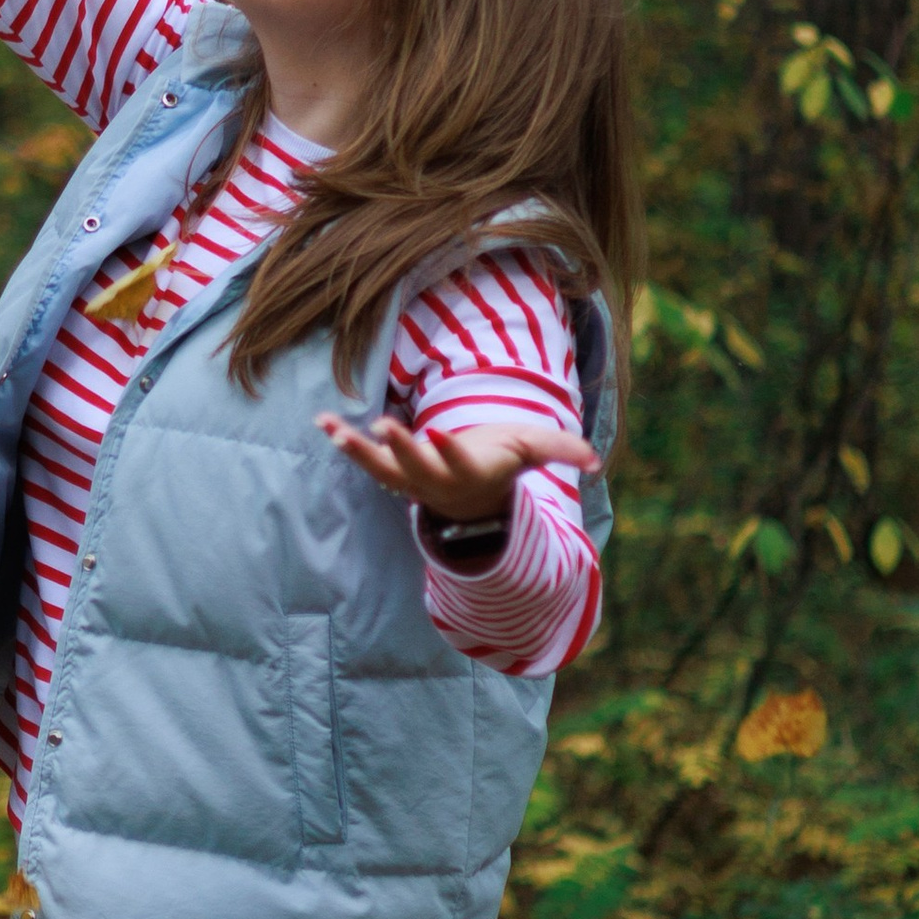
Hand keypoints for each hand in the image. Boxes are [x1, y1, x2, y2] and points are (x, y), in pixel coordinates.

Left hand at [319, 410, 597, 547]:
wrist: (471, 496)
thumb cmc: (501, 462)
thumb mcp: (531, 453)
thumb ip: (560, 451)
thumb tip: (597, 462)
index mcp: (470, 472)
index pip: (461, 463)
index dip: (450, 452)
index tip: (437, 435)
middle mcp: (436, 480)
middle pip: (416, 467)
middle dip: (400, 448)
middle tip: (383, 426)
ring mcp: (411, 480)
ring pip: (382, 470)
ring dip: (359, 451)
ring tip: (336, 431)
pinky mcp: (391, 472)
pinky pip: (363, 459)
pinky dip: (343, 441)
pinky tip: (322, 421)